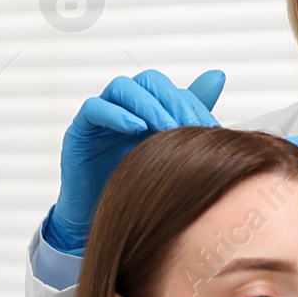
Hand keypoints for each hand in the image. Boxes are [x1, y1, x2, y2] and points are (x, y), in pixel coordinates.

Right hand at [46, 69, 225, 253]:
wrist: (109, 221)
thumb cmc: (142, 188)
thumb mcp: (172, 152)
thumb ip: (191, 115)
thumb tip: (217, 75)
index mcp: (149, 112)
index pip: (171, 90)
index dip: (191, 104)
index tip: (208, 126)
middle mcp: (126, 108)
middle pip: (148, 82)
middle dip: (171, 101)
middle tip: (186, 126)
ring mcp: (102, 117)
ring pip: (121, 88)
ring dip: (147, 105)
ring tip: (164, 128)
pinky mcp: (80, 131)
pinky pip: (93, 108)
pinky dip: (116, 114)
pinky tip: (135, 129)